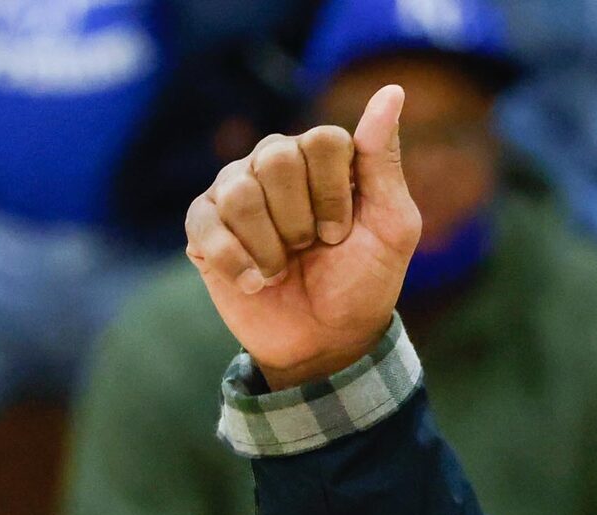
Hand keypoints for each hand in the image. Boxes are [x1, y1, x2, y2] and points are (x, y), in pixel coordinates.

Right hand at [186, 86, 419, 387]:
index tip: (342, 234)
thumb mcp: (391, 227)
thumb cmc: (363, 282)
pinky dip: (236, 263)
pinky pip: (205, 225)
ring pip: (241, 193)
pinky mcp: (204, 226)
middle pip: (278, 159)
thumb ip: (384, 161)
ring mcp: (234, 190)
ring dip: (271, 248)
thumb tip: (392, 92)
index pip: (323, 141)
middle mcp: (273, 162)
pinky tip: (255, 282)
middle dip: (302, 220)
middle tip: (311, 249)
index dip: (334, 195)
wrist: (326, 341)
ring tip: (283, 268)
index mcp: (321, 156)